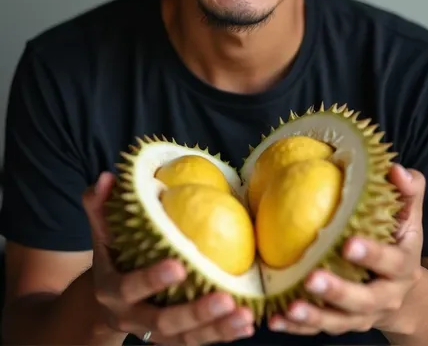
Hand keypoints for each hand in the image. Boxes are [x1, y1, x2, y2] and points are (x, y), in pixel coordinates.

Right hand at [83, 172, 254, 344]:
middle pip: (163, 323)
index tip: (180, 266)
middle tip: (225, 298)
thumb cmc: (112, 255)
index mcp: (112, 290)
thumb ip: (100, 205)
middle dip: (195, 313)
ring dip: (217, 329)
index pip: (129, 288)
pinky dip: (223, 335)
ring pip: (186, 339)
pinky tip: (247, 324)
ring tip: (245, 316)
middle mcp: (132, 317)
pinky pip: (198, 342)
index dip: (152, 280)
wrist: (105, 303)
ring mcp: (154, 333)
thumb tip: (108, 177)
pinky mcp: (173, 340)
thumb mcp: (101, 232)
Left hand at [268, 164, 424, 336]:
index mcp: (403, 266)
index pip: (391, 262)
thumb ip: (408, 190)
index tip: (348, 243)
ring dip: (315, 315)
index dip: (372, 254)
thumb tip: (395, 169)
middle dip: (338, 291)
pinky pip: (319, 329)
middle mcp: (386, 295)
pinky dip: (297, 328)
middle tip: (312, 278)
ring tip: (290, 307)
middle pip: (364, 299)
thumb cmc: (398, 240)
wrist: (405, 291)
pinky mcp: (343, 323)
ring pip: (340, 321)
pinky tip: (276, 319)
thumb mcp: (409, 216)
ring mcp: (363, 315)